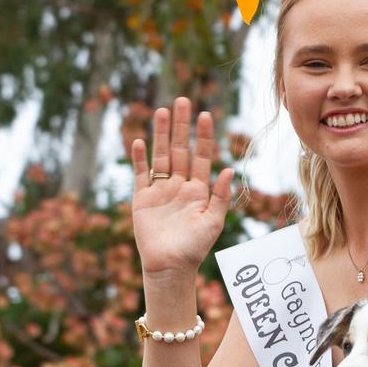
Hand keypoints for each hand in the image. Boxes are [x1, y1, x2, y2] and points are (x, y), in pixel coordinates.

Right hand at [131, 97, 233, 277]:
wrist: (170, 266)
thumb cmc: (195, 247)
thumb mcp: (213, 221)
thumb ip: (220, 196)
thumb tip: (228, 170)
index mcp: (198, 190)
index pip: (201, 156)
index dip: (203, 136)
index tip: (205, 114)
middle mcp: (179, 185)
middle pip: (180, 149)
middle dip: (181, 126)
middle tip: (182, 100)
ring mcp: (160, 190)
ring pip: (160, 155)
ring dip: (160, 134)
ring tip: (162, 111)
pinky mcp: (142, 198)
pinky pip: (140, 173)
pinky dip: (139, 158)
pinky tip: (139, 140)